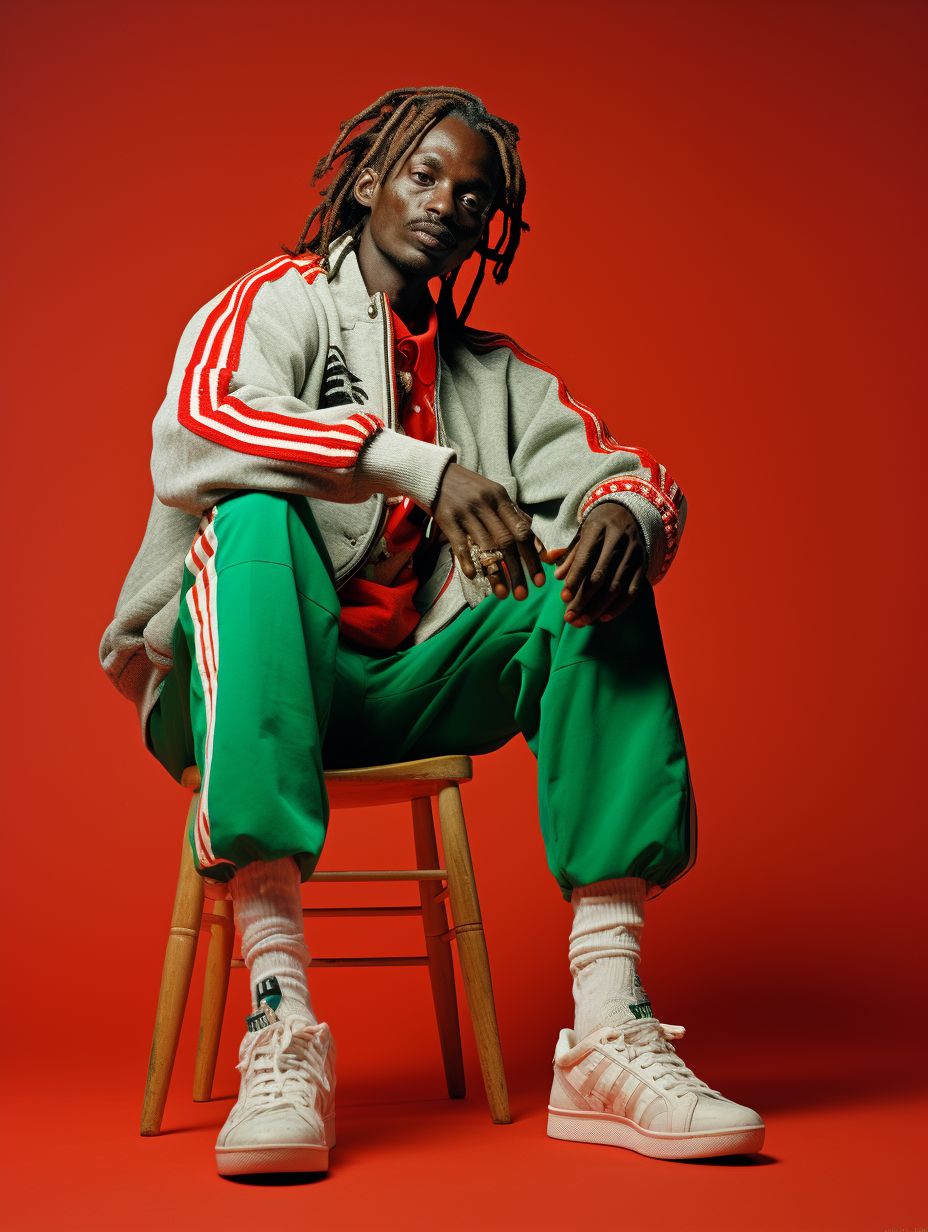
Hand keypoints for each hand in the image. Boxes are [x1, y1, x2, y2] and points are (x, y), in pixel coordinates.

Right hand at [432, 462, 545, 598]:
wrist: (437, 474)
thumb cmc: (470, 489)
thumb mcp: (495, 496)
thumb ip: (515, 517)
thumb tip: (538, 544)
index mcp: (501, 498)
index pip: (522, 530)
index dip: (533, 557)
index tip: (540, 579)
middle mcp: (486, 504)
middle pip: (507, 542)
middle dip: (518, 571)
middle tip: (523, 595)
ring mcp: (466, 512)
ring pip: (485, 546)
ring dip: (496, 573)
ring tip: (503, 594)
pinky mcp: (448, 519)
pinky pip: (460, 544)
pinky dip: (468, 561)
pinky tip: (475, 577)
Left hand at [550, 503, 645, 625]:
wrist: (630, 511)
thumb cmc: (599, 525)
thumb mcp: (582, 532)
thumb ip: (569, 554)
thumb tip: (557, 576)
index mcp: (598, 529)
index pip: (585, 558)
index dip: (575, 580)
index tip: (563, 598)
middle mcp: (618, 541)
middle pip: (600, 577)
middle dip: (583, 600)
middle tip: (569, 617)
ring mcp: (633, 553)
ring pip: (616, 587)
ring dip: (598, 608)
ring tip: (582, 622)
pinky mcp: (642, 564)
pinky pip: (632, 590)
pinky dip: (618, 607)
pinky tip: (603, 617)